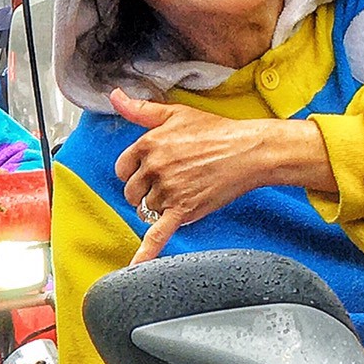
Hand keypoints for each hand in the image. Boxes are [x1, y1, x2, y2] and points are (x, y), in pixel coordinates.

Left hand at [110, 89, 331, 264]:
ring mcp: (168, 190)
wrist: (250, 150)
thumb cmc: (215, 131)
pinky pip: (158, 234)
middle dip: (145, 190)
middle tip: (170, 182)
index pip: (123, 167)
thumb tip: (114, 97)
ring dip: (160, 206)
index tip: (150, 169)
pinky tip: (133, 267)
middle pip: (131, 192)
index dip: (135, 170)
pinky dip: (145, 252)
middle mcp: (154, 167)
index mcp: (148, 144)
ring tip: (183, 192)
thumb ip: (140, 109)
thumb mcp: (175, 113)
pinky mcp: (183, 210)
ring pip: (147, 209)